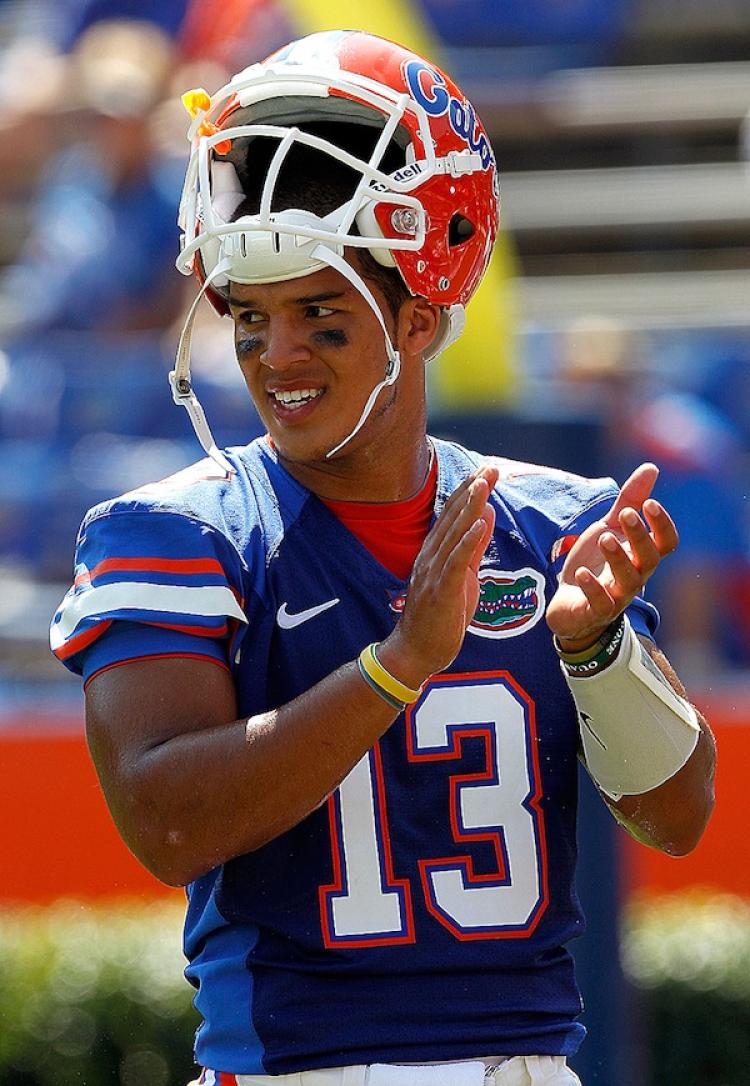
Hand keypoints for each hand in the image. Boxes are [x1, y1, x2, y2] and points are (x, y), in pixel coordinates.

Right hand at [379, 464, 498, 685]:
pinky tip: (480, 524)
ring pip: (454, 534)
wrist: (416, 651)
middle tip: (490, 468)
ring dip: (470, 508)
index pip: (454, 516)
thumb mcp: (463, 576)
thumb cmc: (440, 616)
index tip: (487, 471)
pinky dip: (467, 542)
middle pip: (454, 518)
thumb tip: (485, 516)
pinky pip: (455, 562)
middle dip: (473, 491)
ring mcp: (434, 573)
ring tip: (484, 484)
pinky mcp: (441, 591)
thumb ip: (473, 547)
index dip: (470, 492)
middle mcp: (431, 557)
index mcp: (436, 552)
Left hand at [545, 462, 678, 649]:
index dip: (662, 525)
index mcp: (640, 555)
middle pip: (650, 559)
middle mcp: (635, 577)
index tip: (650, 503)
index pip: (666, 543)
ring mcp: (616, 596)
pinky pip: (600, 603)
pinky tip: (581, 572)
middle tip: (627, 514)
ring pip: (629, 582)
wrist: (569, 604)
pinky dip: (593, 588)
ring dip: (618, 558)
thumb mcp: (609, 527)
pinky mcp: (594, 612)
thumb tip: (651, 467)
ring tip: (604, 537)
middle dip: (640, 536)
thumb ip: (629, 500)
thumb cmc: (596, 563)